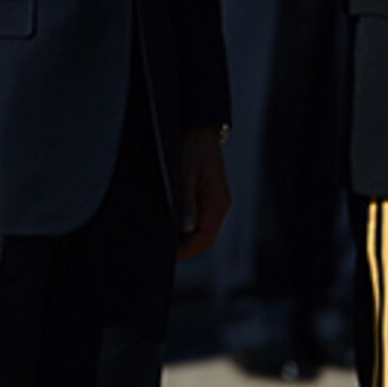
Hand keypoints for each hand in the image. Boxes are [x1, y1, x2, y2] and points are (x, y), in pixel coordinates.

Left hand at [175, 126, 231, 260]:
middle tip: (166, 255)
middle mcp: (220, 204)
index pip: (206, 237)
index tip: (171, 256)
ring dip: (190, 240)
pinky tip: (176, 229)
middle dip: (189, 249)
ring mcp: (217, 201)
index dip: (188, 250)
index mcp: (217, 201)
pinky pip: (204, 220)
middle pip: (207, 238)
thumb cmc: (193, 148)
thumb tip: (187, 230)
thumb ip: (186, 203)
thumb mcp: (185, 175)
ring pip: (206, 231)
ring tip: (168, 244)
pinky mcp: (211, 197)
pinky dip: (192, 229)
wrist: (201, 130)